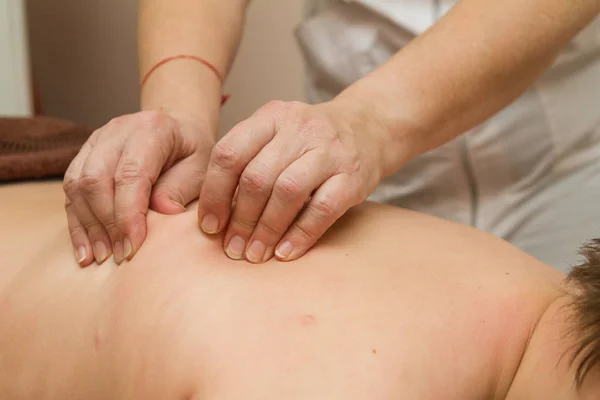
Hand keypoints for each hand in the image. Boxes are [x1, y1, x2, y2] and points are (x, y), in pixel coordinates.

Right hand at [64, 110, 214, 265]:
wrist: (179, 131)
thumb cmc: (193, 153)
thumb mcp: (202, 168)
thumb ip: (182, 188)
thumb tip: (164, 212)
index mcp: (151, 129)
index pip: (131, 174)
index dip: (129, 214)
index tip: (134, 247)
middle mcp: (117, 130)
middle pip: (96, 179)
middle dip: (107, 224)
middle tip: (120, 257)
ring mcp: (96, 141)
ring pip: (77, 186)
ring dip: (89, 226)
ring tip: (103, 258)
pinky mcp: (84, 155)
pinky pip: (70, 191)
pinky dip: (77, 223)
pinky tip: (87, 250)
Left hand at [197, 99, 388, 262]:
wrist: (369, 127)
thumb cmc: (310, 141)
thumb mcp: (277, 134)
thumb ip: (247, 161)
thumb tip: (215, 213)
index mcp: (271, 116)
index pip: (229, 153)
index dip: (214, 194)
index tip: (210, 226)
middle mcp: (299, 128)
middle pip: (257, 177)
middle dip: (240, 219)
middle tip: (233, 248)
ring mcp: (329, 151)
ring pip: (288, 192)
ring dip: (266, 229)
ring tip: (255, 254)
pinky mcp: (352, 176)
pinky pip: (322, 209)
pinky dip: (300, 235)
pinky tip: (285, 252)